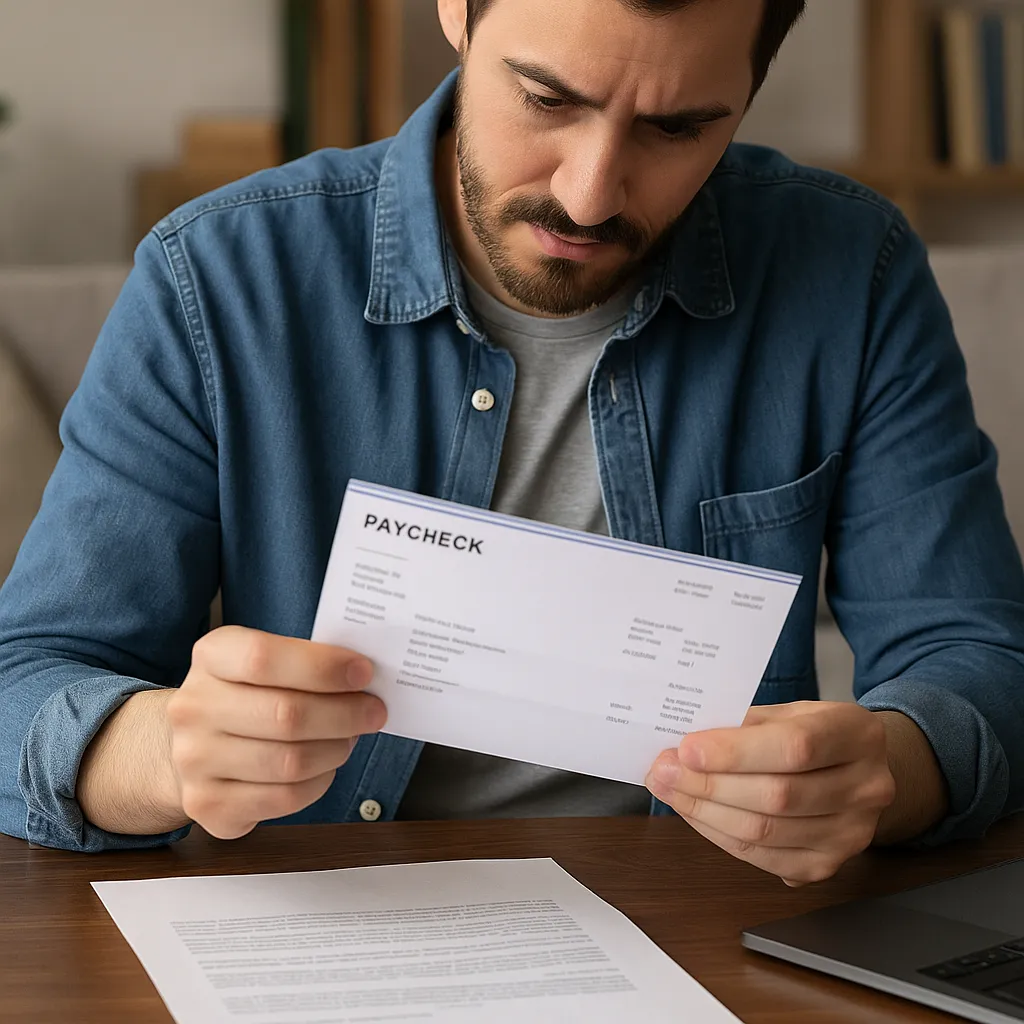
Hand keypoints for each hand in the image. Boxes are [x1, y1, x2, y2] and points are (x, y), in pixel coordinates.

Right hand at [166, 627, 386, 839]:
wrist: (191, 743)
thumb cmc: (245, 695)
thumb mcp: (262, 661)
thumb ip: (305, 662)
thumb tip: (362, 676)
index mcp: (211, 657)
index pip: (263, 658)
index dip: (321, 666)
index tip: (363, 673)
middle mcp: (193, 708)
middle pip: (285, 714)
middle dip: (344, 714)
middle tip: (373, 711)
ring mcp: (194, 760)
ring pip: (290, 762)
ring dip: (335, 750)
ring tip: (349, 738)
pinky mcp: (207, 805)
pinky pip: (284, 798)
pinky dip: (319, 783)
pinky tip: (324, 767)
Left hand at [645, 702, 896, 884]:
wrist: (856, 769)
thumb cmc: (812, 733)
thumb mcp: (789, 712)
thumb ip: (745, 727)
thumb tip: (685, 750)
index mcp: (858, 734)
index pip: (795, 747)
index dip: (735, 752)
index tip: (686, 749)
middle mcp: (867, 787)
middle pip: (777, 796)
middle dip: (708, 785)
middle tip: (663, 771)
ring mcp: (852, 833)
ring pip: (765, 833)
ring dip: (705, 813)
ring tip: (669, 790)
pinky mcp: (829, 865)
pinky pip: (763, 859)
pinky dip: (720, 836)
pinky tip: (696, 815)